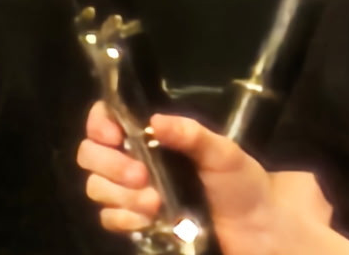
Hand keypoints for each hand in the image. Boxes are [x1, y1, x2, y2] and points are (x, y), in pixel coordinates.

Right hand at [77, 101, 288, 254]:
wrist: (257, 230)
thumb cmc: (241, 182)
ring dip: (120, 195)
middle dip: (111, 165)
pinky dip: (123, 218)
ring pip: (97, 187)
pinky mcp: (137, 223)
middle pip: (90, 154)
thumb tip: (155, 120)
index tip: (116, 135)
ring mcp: (134, 192)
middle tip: (141, 176)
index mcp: (153, 135)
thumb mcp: (222, 151)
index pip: (106, 118)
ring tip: (154, 203)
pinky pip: (109, 218)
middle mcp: (136, 159)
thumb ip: (189, 133)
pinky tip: (147, 220)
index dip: (101, 124)